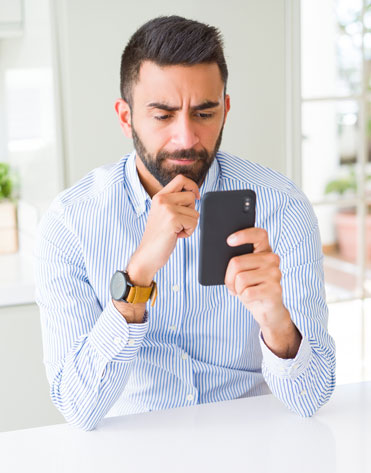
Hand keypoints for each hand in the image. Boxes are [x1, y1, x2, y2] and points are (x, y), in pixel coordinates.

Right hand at [127, 174, 199, 284]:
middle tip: (179, 223)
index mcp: (159, 196)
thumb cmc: (158, 236)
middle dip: (191, 212)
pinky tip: (176, 235)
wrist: (147, 254)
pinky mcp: (173, 219)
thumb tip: (195, 195)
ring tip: (176, 230)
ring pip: (195, 212)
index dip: (192, 186)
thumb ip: (174, 202)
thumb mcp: (163, 214)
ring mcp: (167, 209)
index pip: (181, 179)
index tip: (196, 197)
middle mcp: (162, 199)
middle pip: (191, 197)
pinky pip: (194, 222)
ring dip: (190, 224)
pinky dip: (189, 232)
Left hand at [225, 227, 300, 357]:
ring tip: (242, 291)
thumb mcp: (244, 271)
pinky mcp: (275, 290)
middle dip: (228, 277)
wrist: (268, 310)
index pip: (258, 234)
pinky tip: (250, 298)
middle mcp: (273, 259)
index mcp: (265, 251)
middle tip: (232, 284)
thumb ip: (239, 261)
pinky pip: (246, 292)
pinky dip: (243, 298)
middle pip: (237, 262)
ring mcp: (275, 274)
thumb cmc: (252, 287)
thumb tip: (222, 256)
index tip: (229, 241)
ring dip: (236, 289)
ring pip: (240, 278)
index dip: (243, 235)